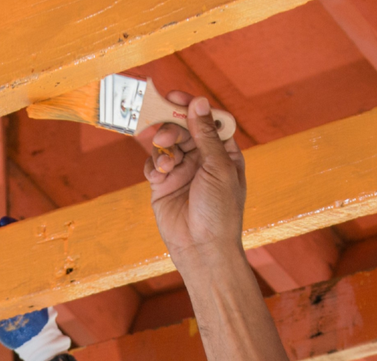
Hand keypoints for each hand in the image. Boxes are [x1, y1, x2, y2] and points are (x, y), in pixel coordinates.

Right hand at [142, 93, 246, 271]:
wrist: (201, 248)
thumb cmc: (219, 211)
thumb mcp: (218, 168)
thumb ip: (206, 135)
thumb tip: (199, 102)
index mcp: (223, 153)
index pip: (208, 120)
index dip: (194, 107)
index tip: (176, 97)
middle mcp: (202, 159)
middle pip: (184, 128)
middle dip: (173, 127)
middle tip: (166, 135)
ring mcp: (182, 170)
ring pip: (166, 143)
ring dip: (163, 147)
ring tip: (166, 161)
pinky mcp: (163, 184)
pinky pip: (153, 163)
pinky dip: (153, 165)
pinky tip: (159, 176)